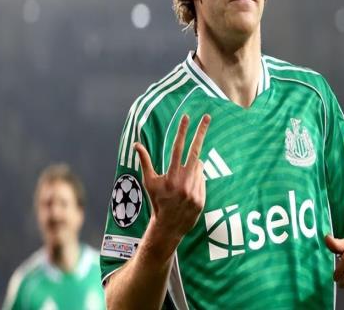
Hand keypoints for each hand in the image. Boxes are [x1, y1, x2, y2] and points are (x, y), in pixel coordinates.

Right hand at [134, 114, 209, 241]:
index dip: (182, 131)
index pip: (178, 148)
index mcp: (171, 175)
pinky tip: (188, 190)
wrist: (168, 226)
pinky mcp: (202, 198)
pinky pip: (202, 179)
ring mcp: (195, 190)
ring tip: (183, 180)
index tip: (187, 117)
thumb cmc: (157, 200)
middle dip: (201, 132)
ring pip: (199, 167)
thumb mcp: (149, 182)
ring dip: (193, 167)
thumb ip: (145, 161)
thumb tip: (136, 144)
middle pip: (196, 150)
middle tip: (208, 116)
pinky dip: (196, 179)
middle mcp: (184, 182)